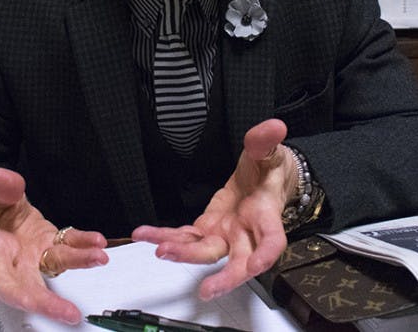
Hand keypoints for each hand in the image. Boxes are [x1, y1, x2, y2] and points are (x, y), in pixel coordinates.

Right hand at [0, 167, 108, 324]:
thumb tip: (2, 178)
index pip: (4, 284)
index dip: (21, 298)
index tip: (35, 304)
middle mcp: (18, 263)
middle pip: (33, 287)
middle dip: (52, 303)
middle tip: (71, 313)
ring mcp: (37, 256)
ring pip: (58, 264)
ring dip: (79, 261)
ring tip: (98, 256)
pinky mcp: (52, 245)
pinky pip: (70, 245)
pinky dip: (84, 243)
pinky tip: (97, 241)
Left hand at [132, 119, 295, 300]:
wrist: (262, 178)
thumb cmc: (269, 170)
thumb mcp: (269, 152)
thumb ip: (266, 142)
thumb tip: (273, 127)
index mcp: (266, 215)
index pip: (272, 241)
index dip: (265, 256)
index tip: (255, 266)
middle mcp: (246, 233)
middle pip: (238, 261)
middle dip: (224, 278)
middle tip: (206, 288)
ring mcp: (225, 235)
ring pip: (206, 253)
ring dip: (183, 254)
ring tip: (159, 249)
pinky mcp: (208, 230)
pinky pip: (185, 238)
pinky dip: (164, 237)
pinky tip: (144, 234)